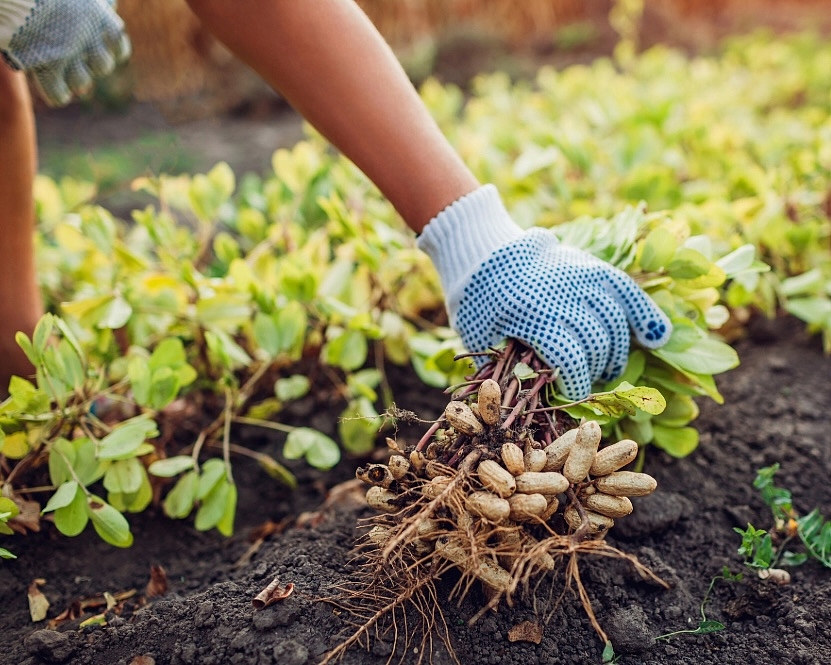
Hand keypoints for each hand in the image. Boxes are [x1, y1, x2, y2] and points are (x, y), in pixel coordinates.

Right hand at [0, 0, 130, 106]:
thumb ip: (97, 4)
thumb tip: (110, 6)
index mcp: (99, 18)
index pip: (119, 45)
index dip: (115, 50)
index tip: (106, 47)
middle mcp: (87, 39)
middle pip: (103, 66)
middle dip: (94, 66)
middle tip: (79, 58)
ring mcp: (68, 54)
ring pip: (82, 83)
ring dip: (77, 82)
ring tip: (67, 75)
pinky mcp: (47, 66)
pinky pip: (58, 94)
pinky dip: (58, 95)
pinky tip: (58, 93)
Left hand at [417, 185, 671, 399]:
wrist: (483, 251)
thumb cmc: (476, 302)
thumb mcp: (478, 337)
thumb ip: (501, 369)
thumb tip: (525, 405)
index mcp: (532, 315)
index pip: (571, 361)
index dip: (576, 386)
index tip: (572, 397)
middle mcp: (563, 295)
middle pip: (596, 343)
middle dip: (594, 371)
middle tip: (586, 382)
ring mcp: (581, 277)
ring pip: (615, 322)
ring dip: (616, 352)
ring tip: (607, 368)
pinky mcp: (592, 266)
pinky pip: (627, 291)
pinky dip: (645, 314)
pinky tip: (657, 337)